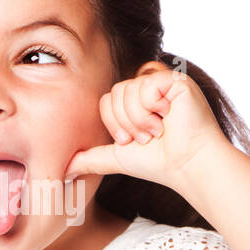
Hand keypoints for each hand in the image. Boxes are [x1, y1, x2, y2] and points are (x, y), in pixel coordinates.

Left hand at [64, 61, 230, 190]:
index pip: (107, 100)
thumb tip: (63, 170)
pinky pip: (146, 86)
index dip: (114, 123)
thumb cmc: (158, 163)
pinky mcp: (176, 79)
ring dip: (140, 119)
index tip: (131, 141)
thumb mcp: (116, 157)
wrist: (186, 166)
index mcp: (136, 100)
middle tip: (147, 137)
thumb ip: (90, 158)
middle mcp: (149, 87)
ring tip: (159, 130)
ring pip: (128, 89)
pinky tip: (169, 118)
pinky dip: (153, 108)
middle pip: (115, 92)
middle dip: (126, 122)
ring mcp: (163, 81)